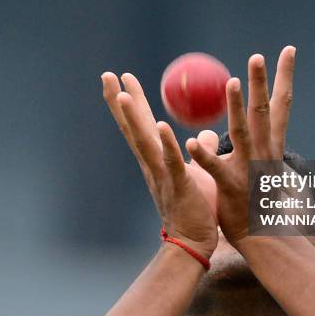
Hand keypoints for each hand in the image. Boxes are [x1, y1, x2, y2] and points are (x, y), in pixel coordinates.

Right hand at [102, 72, 217, 258]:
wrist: (193, 241)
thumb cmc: (196, 206)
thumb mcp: (198, 172)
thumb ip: (200, 151)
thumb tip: (207, 133)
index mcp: (157, 158)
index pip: (143, 123)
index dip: (133, 101)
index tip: (123, 78)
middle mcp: (153, 163)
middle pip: (133, 126)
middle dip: (120, 100)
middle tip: (108, 74)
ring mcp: (162, 173)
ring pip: (144, 140)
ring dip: (132, 117)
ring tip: (121, 94)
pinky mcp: (177, 185)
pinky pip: (170, 161)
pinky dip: (165, 143)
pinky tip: (160, 126)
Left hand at [185, 46, 295, 245]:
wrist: (265, 237)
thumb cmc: (259, 197)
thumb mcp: (259, 161)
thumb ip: (253, 137)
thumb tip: (251, 117)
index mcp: (270, 144)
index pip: (280, 103)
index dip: (283, 76)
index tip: (287, 50)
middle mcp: (264, 152)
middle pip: (264, 111)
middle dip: (262, 83)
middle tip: (257, 56)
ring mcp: (249, 169)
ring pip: (243, 132)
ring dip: (237, 107)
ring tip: (232, 83)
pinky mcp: (231, 187)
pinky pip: (216, 168)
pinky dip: (205, 155)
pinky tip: (192, 143)